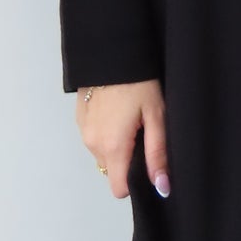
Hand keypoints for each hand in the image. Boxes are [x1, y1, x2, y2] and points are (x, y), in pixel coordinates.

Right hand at [75, 78, 169, 199]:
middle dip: (127, 159)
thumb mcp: (156, 116)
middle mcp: (93, 144)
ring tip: (129, 118)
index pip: (119, 189)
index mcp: (113, 147)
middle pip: (112, 170)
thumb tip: (161, 187)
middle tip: (142, 132)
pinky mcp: (78, 118)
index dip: (135, 181)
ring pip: (102, 154)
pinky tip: (115, 111)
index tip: (146, 162)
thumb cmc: (139, 82)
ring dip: (115, 145)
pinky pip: (94, 138)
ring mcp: (83, 131)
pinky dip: (104, 132)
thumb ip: (157, 154)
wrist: (112, 51)